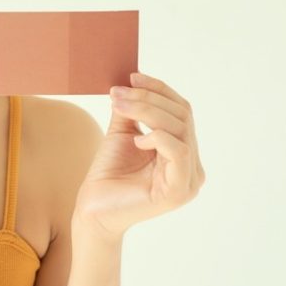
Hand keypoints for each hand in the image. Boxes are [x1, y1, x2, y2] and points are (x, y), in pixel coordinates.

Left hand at [72, 71, 204, 239]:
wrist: (93, 209)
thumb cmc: (108, 174)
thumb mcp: (122, 133)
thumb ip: (132, 110)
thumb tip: (132, 81)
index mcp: (183, 151)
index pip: (182, 110)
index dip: (160, 90)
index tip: (132, 76)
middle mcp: (192, 166)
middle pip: (182, 116)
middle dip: (148, 98)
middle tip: (118, 93)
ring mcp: (189, 180)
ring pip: (180, 129)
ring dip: (147, 111)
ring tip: (119, 107)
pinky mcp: (179, 191)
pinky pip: (179, 152)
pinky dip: (158, 137)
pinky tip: (136, 139)